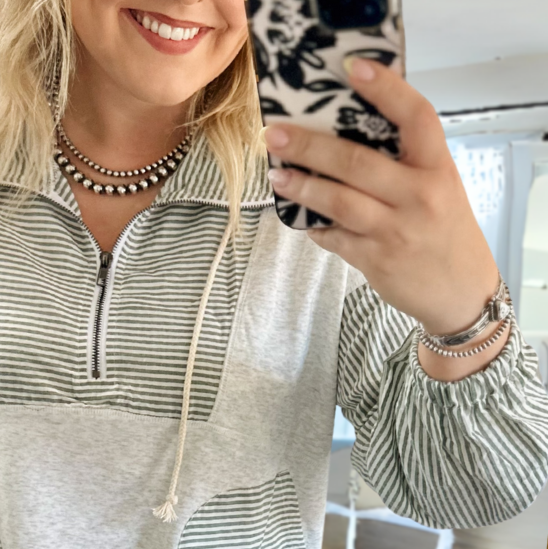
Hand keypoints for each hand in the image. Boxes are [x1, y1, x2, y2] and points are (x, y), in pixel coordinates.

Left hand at [264, 58, 499, 338]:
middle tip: (277, 134)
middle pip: (357, 162)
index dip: (386, 89)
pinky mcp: (375, 260)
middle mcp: (418, 196)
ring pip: (339, 202)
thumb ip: (405, 163)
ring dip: (302, 187)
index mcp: (437, 167)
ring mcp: (395, 230)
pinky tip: (300, 216)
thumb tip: (343, 136)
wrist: (461, 290)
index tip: (353, 68)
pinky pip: (334, 237)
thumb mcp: (440, 186)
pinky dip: (314, 225)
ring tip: (277, 174)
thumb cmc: (445, 230)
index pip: (416, 117)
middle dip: (310, 147)